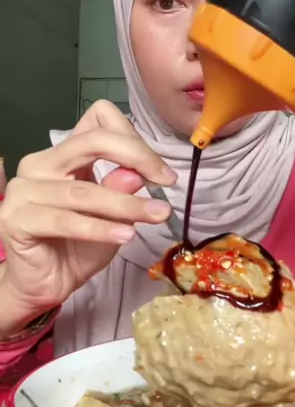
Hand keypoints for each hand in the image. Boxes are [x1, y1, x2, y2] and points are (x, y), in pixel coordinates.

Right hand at [0, 101, 175, 335]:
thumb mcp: (113, 216)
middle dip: (136, 157)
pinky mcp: (17, 220)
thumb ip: (120, 189)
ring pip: (84, 190)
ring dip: (126, 204)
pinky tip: (125, 235)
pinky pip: (66, 221)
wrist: (47, 286)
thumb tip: (137, 172)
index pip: (97, 121)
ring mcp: (23, 190)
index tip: (161, 170)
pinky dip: (100, 229)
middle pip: (91, 141)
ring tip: (156, 215)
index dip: (132, 138)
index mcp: (63, 155)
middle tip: (166, 181)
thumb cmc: (79, 248)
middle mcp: (39, 164)